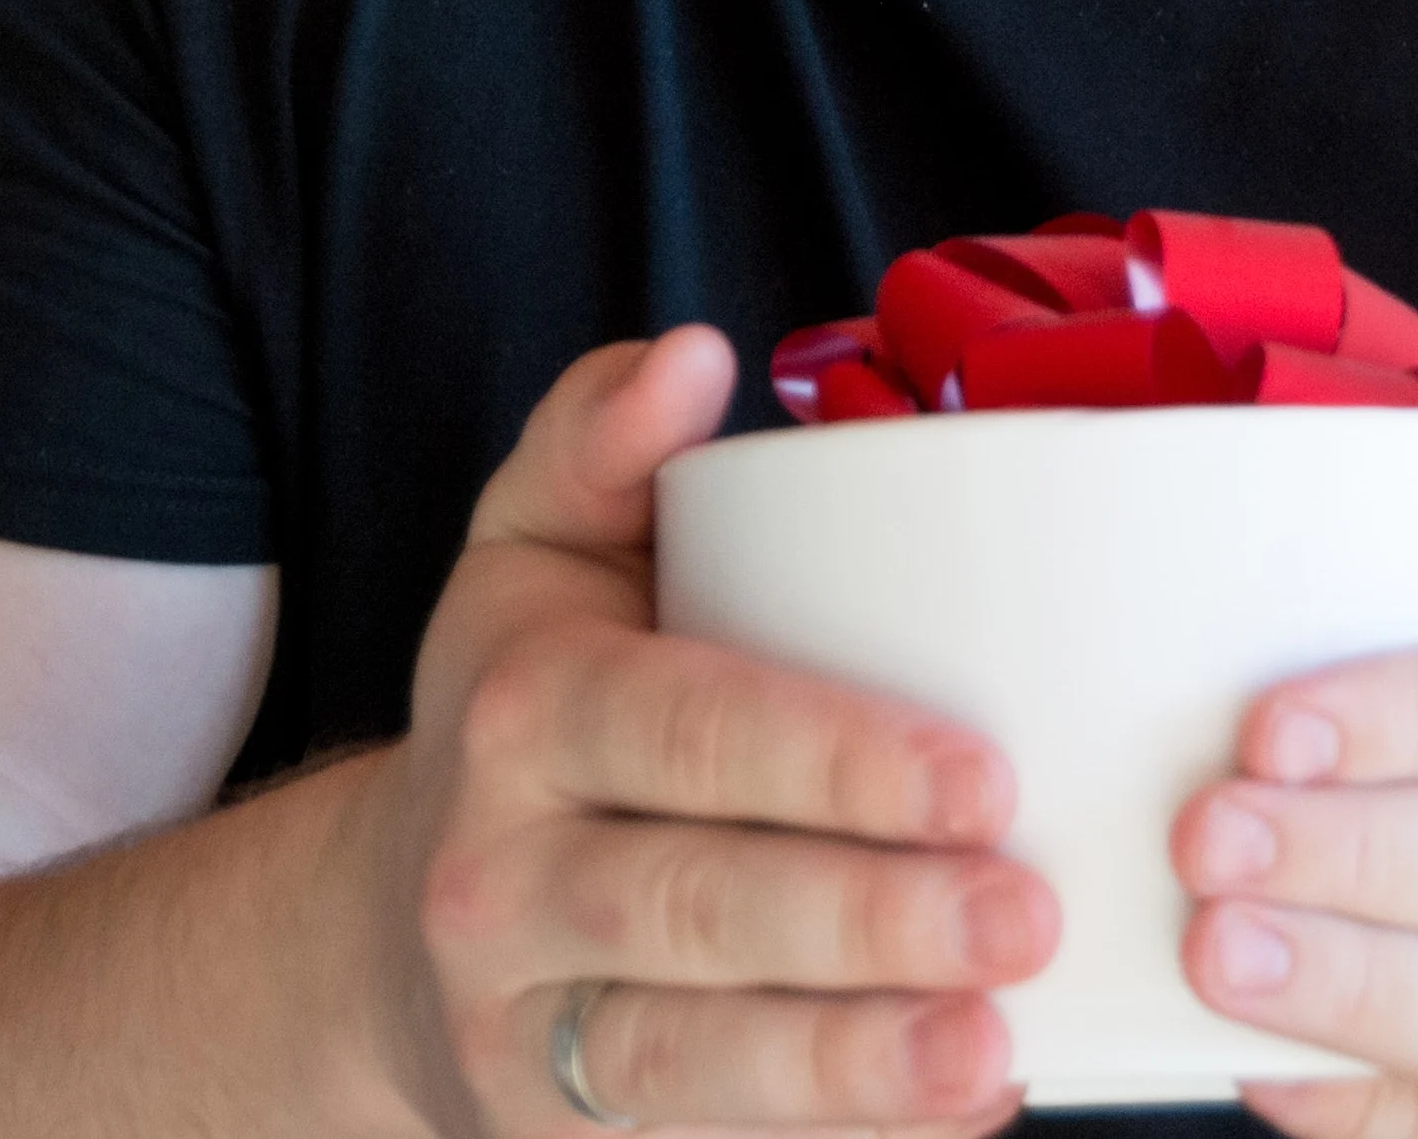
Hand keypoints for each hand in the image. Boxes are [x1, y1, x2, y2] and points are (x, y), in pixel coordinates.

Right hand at [349, 328, 1057, 1135]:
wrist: (389, 932)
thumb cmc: (530, 710)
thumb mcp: (532, 557)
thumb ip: (598, 447)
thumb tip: (689, 356)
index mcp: (521, 710)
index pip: (679, 728)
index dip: (827, 760)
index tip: (981, 774)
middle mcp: (502, 875)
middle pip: (695, 906)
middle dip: (866, 921)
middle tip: (1027, 913)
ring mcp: (524, 1027)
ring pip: (689, 1061)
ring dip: (851, 1066)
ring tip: (991, 1054)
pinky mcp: (560, 1135)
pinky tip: (957, 1117)